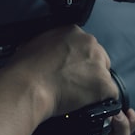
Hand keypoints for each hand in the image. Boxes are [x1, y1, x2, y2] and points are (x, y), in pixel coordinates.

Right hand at [3, 25, 119, 119]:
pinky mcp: (104, 84)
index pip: (85, 47)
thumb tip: (54, 53)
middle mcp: (90, 43)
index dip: (79, 62)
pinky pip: (109, 96)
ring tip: (74, 96)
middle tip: (74, 85)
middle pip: (99, 60)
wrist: (27, 86)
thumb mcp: (37, 43)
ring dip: (93, 88)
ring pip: (104, 78)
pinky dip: (99, 102)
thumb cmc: (25, 68)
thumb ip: (53, 45)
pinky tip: (82, 103)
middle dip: (90, 73)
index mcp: (73, 31)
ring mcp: (99, 64)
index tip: (72, 71)